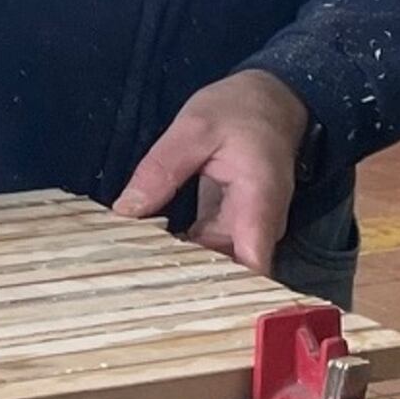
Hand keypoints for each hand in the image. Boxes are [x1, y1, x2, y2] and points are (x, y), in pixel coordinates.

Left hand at [114, 69, 309, 274]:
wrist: (273, 100)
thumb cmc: (241, 110)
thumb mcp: (195, 127)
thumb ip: (162, 169)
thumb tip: (126, 211)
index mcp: (258, 204)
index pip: (251, 268)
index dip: (222, 290)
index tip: (178, 298)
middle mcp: (258, 227)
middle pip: (230, 273)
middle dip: (188, 284)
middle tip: (135, 288)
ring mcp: (246, 229)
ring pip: (217, 264)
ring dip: (181, 270)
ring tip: (133, 276)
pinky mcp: (232, 225)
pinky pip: (209, 249)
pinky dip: (183, 253)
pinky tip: (148, 255)